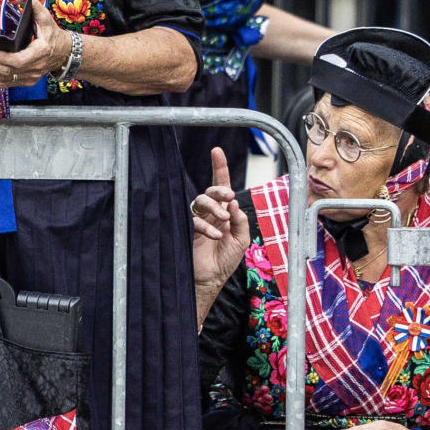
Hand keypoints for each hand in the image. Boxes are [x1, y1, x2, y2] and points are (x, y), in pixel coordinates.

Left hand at [0, 19, 68, 91]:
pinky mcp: (25, 81)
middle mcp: (35, 68)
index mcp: (41, 52)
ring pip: (4, 80)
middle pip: (7, 71)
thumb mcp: (45, 18)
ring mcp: (30, 77)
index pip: (19, 60)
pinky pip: (6, 84)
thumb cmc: (53, 35)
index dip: (2, 58)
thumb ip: (33, 4)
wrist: (64, 53)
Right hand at [189, 149, 247, 284]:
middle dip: (220, 189)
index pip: (221, 186)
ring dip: (214, 207)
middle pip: (210, 190)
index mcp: (223, 212)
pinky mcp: (187, 229)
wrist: (211, 278)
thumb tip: (233, 203)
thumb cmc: (225, 259)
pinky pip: (194, 220)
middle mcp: (209, 213)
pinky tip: (216, 235)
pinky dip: (207, 226)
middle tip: (229, 196)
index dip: (219, 168)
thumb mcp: (241, 240)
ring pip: (201, 201)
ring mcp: (197, 220)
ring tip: (224, 220)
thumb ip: (241, 221)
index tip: (216, 151)